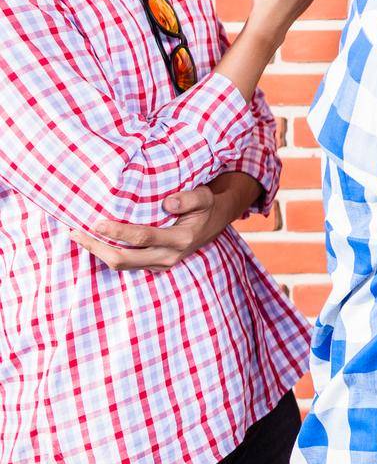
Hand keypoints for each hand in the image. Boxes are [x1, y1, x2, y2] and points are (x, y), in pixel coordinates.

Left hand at [71, 172, 258, 272]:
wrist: (213, 223)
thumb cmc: (205, 206)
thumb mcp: (204, 196)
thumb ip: (189, 198)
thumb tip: (167, 202)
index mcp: (180, 239)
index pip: (143, 237)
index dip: (118, 231)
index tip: (97, 222)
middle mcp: (168, 256)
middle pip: (124, 260)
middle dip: (97, 248)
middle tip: (76, 233)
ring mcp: (160, 264)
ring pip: (121, 265)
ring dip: (98, 252)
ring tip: (78, 237)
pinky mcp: (153, 266)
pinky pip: (125, 264)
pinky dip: (107, 254)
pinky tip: (94, 242)